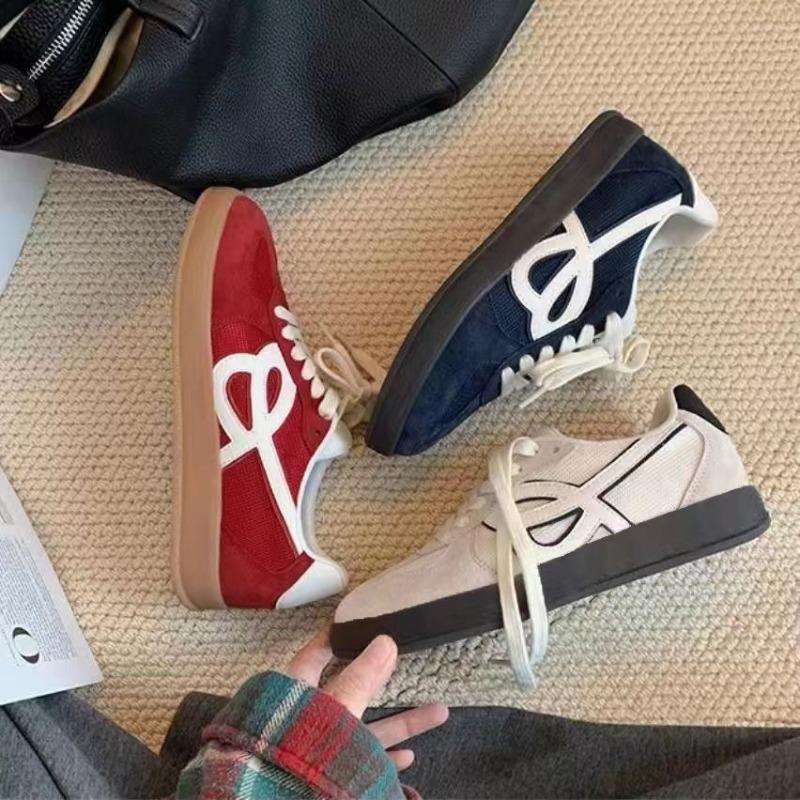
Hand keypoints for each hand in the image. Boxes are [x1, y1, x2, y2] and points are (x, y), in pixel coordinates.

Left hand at [286, 628, 448, 769]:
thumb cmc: (302, 750)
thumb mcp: (336, 708)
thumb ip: (361, 678)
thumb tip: (387, 641)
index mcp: (298, 697)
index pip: (312, 658)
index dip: (330, 640)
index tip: (349, 623)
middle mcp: (311, 722)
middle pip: (352, 692)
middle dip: (382, 679)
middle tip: (402, 658)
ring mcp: (324, 751)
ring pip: (368, 731)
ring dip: (403, 723)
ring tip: (440, 711)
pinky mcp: (334, 777)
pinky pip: (365, 763)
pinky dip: (387, 759)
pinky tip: (408, 756)